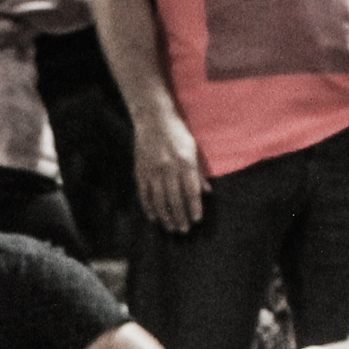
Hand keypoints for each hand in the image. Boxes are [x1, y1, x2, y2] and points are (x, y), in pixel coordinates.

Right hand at [131, 100, 210, 232]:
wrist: (153, 118)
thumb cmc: (176, 133)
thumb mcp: (192, 148)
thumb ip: (199, 172)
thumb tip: (207, 192)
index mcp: (185, 162)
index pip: (191, 190)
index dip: (194, 207)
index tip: (197, 219)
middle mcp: (168, 168)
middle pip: (175, 199)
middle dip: (180, 217)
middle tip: (184, 230)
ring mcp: (153, 171)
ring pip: (159, 200)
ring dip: (166, 217)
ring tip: (171, 228)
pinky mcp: (140, 171)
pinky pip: (144, 194)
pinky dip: (149, 207)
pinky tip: (154, 217)